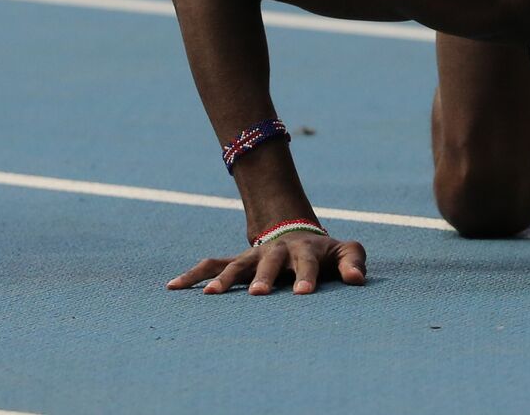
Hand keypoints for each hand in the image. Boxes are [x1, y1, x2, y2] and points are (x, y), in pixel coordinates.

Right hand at [166, 233, 366, 294]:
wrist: (298, 234)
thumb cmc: (325, 252)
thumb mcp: (345, 252)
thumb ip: (353, 262)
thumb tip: (357, 280)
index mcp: (304, 249)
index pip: (307, 262)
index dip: (306, 276)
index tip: (304, 294)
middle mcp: (276, 251)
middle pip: (269, 262)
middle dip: (265, 277)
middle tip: (260, 294)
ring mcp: (254, 255)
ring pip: (236, 264)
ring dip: (224, 279)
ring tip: (211, 295)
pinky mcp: (237, 262)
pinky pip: (211, 265)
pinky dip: (192, 274)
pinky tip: (172, 286)